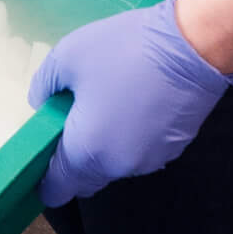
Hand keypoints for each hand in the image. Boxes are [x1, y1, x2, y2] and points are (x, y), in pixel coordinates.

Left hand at [28, 0, 232, 206]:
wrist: (192, 45)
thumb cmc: (124, 50)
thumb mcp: (68, 56)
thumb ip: (44, 85)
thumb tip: (42, 103)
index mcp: (88, 151)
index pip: (58, 187)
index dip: (44, 178)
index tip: (39, 158)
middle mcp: (118, 166)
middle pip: (86, 178)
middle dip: (72, 160)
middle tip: (69, 120)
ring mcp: (149, 160)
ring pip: (113, 164)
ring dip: (102, 146)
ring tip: (104, 102)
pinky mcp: (173, 148)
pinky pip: (138, 151)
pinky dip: (129, 136)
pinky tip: (133, 101)